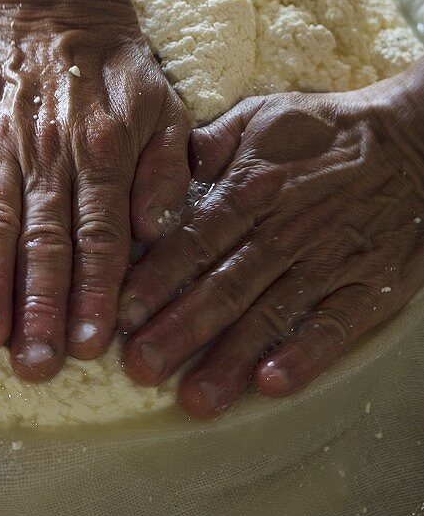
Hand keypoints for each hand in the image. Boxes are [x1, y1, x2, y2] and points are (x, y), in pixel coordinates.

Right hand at [0, 0, 189, 381]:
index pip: (102, 234)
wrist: (54, 3)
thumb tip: (157, 229)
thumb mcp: (164, 106)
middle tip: (33, 365)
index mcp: (104, 149)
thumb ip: (166, 168)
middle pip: (45, 238)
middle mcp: (50, 150)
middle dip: (40, 305)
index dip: (96, 292)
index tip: (92, 345)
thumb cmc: (115, 66)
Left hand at [118, 64, 423, 415]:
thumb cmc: (326, 129)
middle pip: (223, 285)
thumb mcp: (260, 116)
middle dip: (179, 329)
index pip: (194, 238)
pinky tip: (273, 384)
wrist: (411, 142)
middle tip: (140, 366)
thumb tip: (162, 165)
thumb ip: (209, 142)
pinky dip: (304, 356)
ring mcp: (326, 262)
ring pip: (269, 315)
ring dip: (231, 358)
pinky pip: (333, 327)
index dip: (156, 277)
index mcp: (250, 188)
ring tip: (195, 399)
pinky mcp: (367, 288)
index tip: (121, 311)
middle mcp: (282, 230)